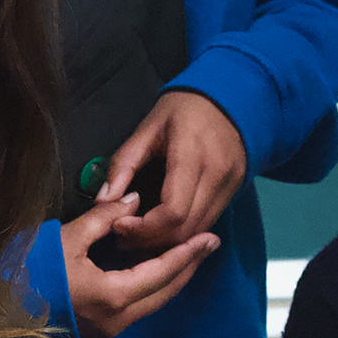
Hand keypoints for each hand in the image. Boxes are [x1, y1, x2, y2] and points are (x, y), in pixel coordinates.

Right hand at [61, 192, 216, 337]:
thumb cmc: (28, 270)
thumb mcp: (68, 237)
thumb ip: (105, 218)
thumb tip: (133, 200)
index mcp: (114, 296)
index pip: (163, 272)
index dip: (188, 254)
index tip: (210, 238)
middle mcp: (118, 320)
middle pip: (164, 293)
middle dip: (187, 269)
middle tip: (207, 246)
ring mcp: (106, 330)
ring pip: (151, 304)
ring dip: (170, 280)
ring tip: (185, 256)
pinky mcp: (95, 331)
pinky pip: (135, 308)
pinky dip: (150, 289)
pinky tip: (153, 273)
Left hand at [100, 91, 247, 250]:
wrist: (229, 95)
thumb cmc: (182, 109)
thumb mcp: (147, 128)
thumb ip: (123, 164)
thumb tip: (103, 201)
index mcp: (191, 155)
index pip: (172, 212)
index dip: (144, 229)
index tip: (119, 225)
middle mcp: (216, 175)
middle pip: (185, 229)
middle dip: (151, 242)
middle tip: (123, 237)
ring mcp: (230, 185)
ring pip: (197, 232)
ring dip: (167, 242)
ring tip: (138, 237)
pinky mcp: (234, 191)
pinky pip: (208, 223)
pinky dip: (183, 233)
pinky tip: (162, 229)